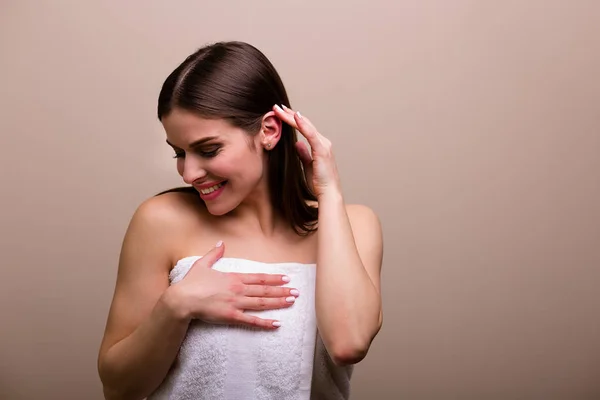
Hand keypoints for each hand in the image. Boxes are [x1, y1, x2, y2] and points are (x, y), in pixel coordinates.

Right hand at [170, 241, 298, 328]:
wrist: (182, 299)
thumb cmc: (191, 283)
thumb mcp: (202, 264)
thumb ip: (214, 254)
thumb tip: (220, 243)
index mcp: (233, 277)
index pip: (259, 277)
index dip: (274, 278)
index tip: (286, 278)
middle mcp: (238, 289)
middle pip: (264, 290)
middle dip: (282, 291)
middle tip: (297, 292)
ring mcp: (236, 303)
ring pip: (262, 303)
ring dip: (278, 302)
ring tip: (292, 302)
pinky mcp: (231, 316)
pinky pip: (251, 321)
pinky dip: (265, 322)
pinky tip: (277, 323)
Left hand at [273, 104, 341, 197]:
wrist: (328, 193)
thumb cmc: (319, 182)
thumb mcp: (308, 165)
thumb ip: (303, 153)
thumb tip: (297, 144)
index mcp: (319, 145)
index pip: (304, 128)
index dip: (293, 119)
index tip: (281, 113)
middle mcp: (323, 142)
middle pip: (304, 124)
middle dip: (290, 114)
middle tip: (277, 106)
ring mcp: (323, 145)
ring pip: (305, 126)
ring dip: (292, 116)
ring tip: (279, 109)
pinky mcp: (322, 150)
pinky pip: (311, 134)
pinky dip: (303, 124)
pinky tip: (295, 117)